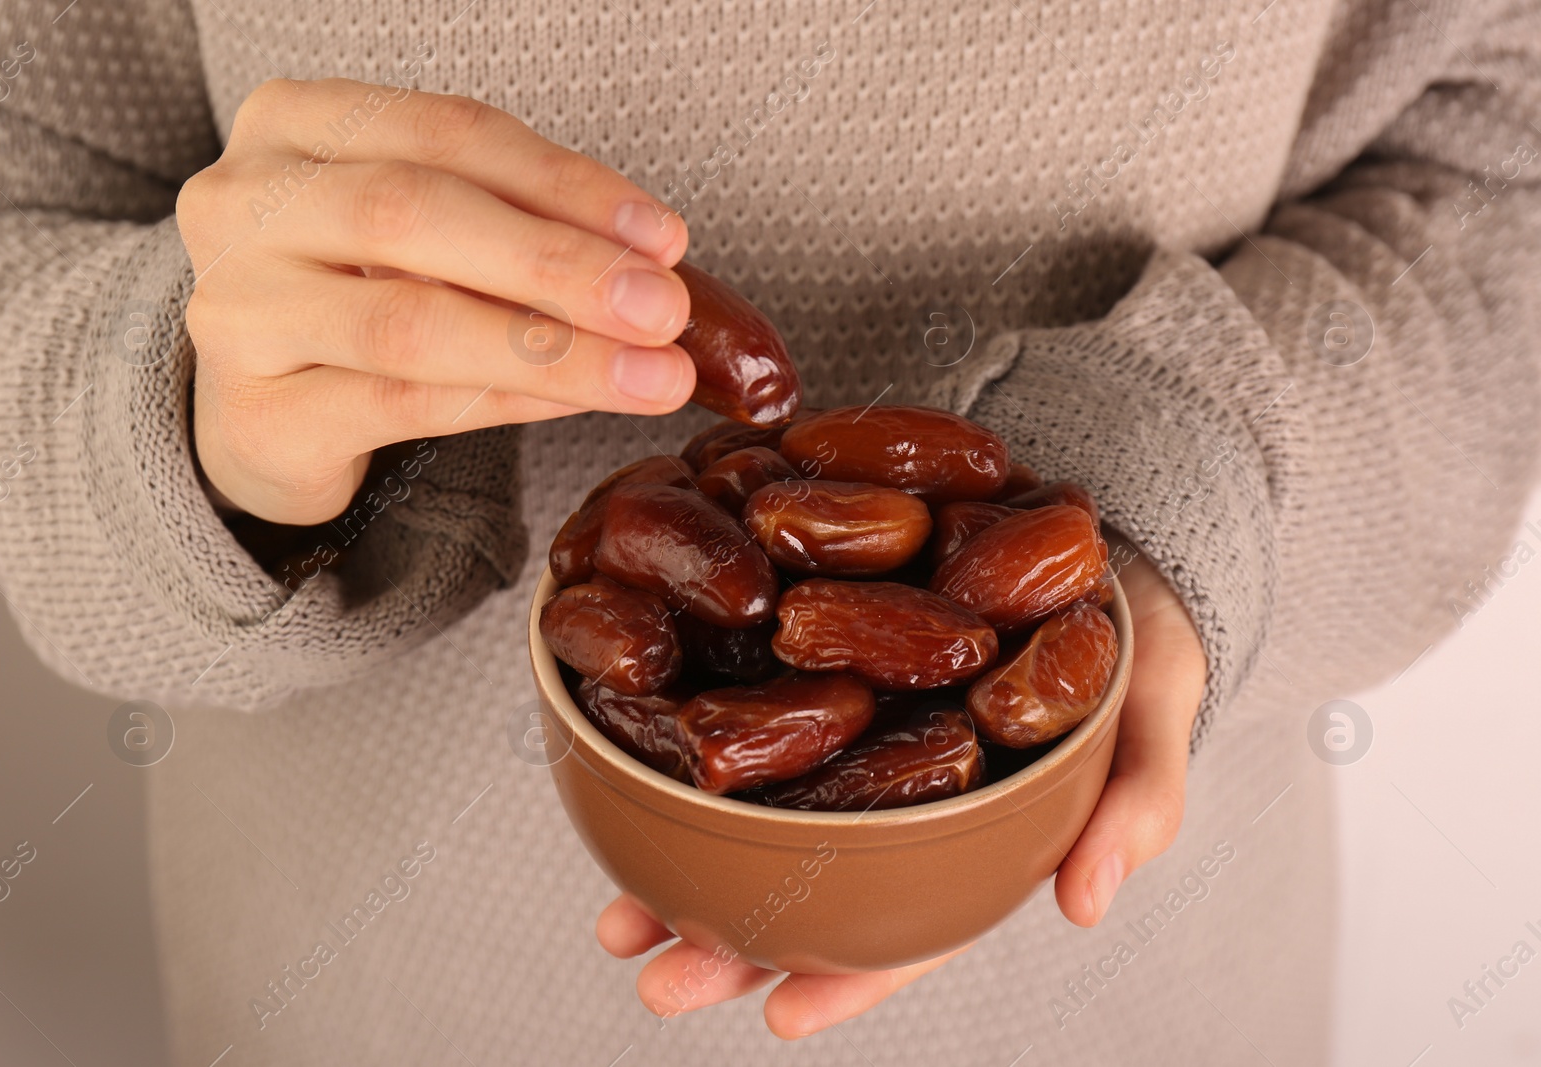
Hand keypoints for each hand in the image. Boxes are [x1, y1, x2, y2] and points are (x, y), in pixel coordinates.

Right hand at [177, 78, 694, 523]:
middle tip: (662, 307)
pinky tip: (576, 400)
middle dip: (560, 262)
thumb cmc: (353, 298)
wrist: (253, 414)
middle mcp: (242, 205)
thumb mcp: (424, 234)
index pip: (447, 132)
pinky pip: (402, 406)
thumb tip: (651, 262)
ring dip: (550, 348)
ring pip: (410, 322)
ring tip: (648, 372)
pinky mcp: (256, 418)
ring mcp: (236, 314)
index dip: (564, 183)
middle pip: (416, 214)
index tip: (662, 235)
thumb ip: (514, 226)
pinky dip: (505, 401)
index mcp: (292, 124)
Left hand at [593, 547, 1205, 1036]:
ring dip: (683, 866)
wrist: (1105, 543)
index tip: (776, 1015)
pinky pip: (753, 715)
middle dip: (725, 944)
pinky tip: (631, 766)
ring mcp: (856, 740)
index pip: (910, 931)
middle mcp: (898, 802)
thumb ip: (1132, 806)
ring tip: (614, 908)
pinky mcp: (822, 669)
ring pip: (761, 822)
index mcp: (973, 839)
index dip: (847, 981)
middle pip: (807, 893)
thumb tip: (1084, 905)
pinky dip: (695, 748)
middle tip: (649, 966)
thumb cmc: (1134, 647)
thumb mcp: (1152, 720)